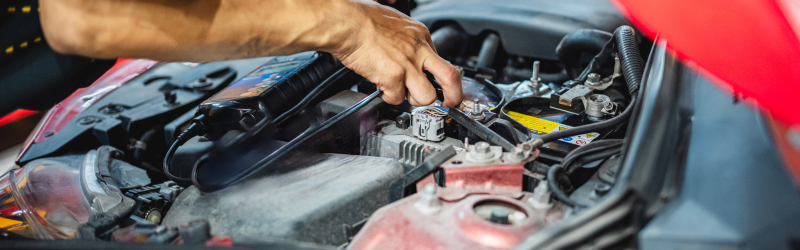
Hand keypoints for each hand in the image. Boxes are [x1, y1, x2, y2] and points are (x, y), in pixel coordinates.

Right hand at [330, 0, 461, 106]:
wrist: (346, 22)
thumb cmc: (362, 18)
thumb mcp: (395, 20)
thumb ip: (405, 37)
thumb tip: (405, 47)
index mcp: (420, 35)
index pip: (440, 61)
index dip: (436, 76)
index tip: (435, 83)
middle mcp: (418, 50)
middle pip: (450, 77)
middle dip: (454, 95)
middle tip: (450, 103)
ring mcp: (407, 64)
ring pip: (427, 96)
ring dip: (414, 100)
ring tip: (402, 93)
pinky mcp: (393, 77)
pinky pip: (397, 99)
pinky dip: (389, 97)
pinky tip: (382, 88)